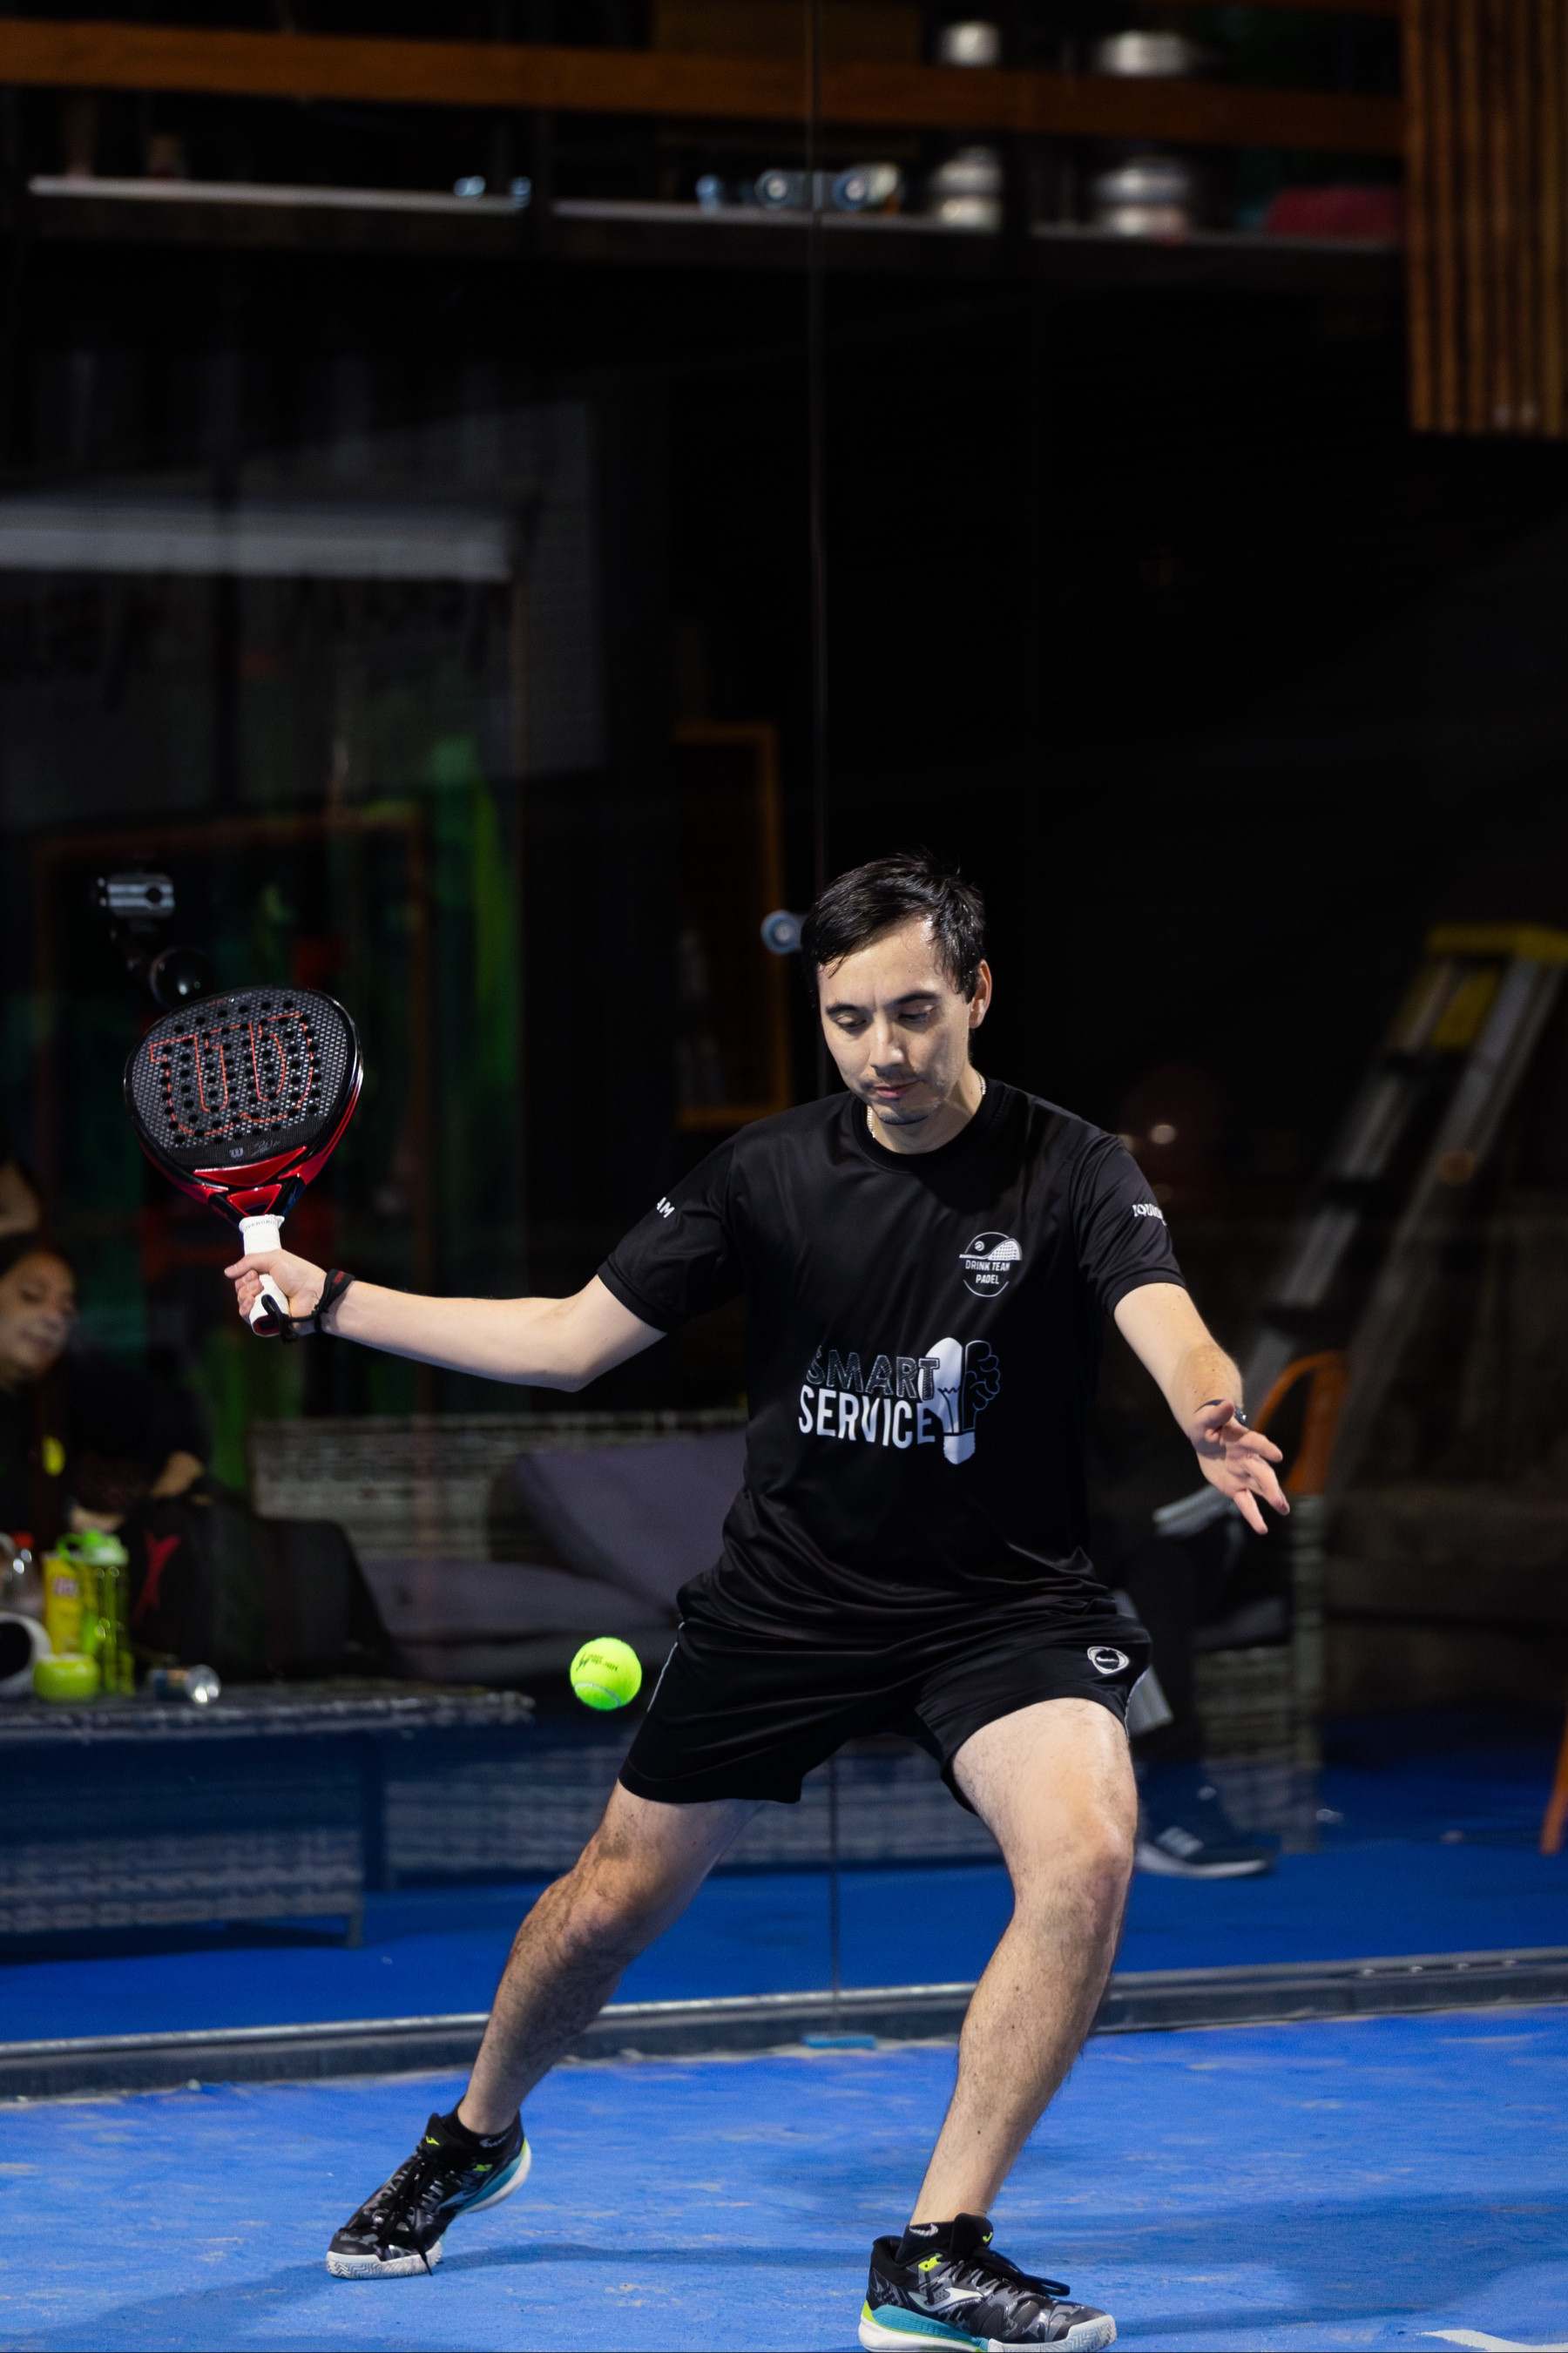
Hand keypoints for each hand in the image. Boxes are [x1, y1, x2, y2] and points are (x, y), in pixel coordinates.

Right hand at [223, 1247, 325, 1326]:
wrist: (314, 1293)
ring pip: (242, 1304)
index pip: (243, 1279)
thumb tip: (227, 1272)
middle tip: (259, 1281)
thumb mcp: (274, 1258)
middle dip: (245, 1285)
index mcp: (267, 1278)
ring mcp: (266, 1308)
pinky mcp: (268, 1321)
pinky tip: (251, 1302)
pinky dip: (245, 1309)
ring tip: (260, 1290)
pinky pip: (248, 1318)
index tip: (254, 1272)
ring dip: (245, 1295)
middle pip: (240, 1291)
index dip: (244, 1276)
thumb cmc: (299, 1274)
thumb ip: (249, 1261)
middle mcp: (265, 1293)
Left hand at [1188, 1400, 1288, 1535]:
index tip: (1277, 1455)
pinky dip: (1253, 1516)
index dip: (1265, 1448)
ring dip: (1272, 1499)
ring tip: (1284, 1510)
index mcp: (1242, 1439)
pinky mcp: (1237, 1488)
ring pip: (1261, 1488)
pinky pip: (1246, 1503)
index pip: (1256, 1443)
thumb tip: (1227, 1404)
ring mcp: (1245, 1474)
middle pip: (1262, 1472)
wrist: (1206, 1438)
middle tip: (1280, 1501)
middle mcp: (1249, 1458)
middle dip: (1271, 1486)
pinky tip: (1262, 1529)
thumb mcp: (1205, 1419)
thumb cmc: (1207, 1425)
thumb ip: (1216, 1414)